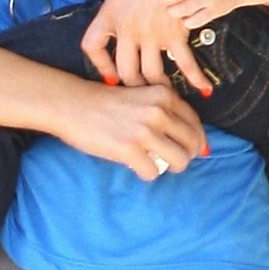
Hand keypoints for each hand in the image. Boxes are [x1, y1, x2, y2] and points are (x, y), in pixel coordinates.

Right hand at [54, 77, 207, 181]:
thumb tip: (185, 139)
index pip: (195, 123)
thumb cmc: (104, 102)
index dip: (196, 140)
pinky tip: (136, 166)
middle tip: (172, 160)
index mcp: (164, 96)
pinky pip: (154, 172)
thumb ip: (162, 111)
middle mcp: (159, 112)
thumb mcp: (141, 96)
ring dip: (171, 167)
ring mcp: (145, 131)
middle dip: (186, 156)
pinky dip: (147, 173)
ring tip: (156, 164)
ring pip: (179, 160)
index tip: (191, 149)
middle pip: (192, 144)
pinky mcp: (129, 149)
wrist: (72, 104)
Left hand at [81, 0, 221, 95]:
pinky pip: (185, 63)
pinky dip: (196, 79)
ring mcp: (152, 32)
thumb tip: (111, 49)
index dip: (100, 66)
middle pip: (126, 71)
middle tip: (141, 94)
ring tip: (163, 92)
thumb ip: (112, 22)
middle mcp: (128, 27)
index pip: (91, 46)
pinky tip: (204, 89)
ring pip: (152, 74)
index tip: (111, 77)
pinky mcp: (176, 33)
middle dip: (134, 88)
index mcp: (110, 14)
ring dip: (158, 87)